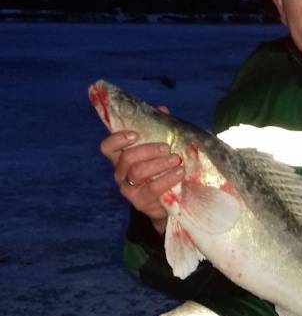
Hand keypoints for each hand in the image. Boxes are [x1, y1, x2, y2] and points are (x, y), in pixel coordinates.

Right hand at [99, 107, 182, 233]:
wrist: (168, 205)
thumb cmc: (162, 173)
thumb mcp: (161, 151)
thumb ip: (159, 131)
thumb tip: (162, 110)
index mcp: (122, 159)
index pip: (108, 147)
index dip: (117, 139)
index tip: (135, 134)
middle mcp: (121, 173)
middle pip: (126, 158)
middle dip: (148, 150)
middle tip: (166, 148)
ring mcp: (129, 189)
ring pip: (138, 172)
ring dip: (159, 164)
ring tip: (176, 160)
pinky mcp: (140, 202)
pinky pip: (152, 188)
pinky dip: (167, 178)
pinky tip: (179, 173)